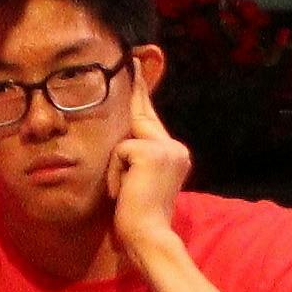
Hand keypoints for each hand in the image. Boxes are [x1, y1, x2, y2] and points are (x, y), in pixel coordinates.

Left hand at [105, 71, 192, 256]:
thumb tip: (123, 140)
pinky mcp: (151, 153)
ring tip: (127, 192)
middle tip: (133, 55)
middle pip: (142, 115)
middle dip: (137, 87)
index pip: (151, 119)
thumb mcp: (139, 180)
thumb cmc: (138, 215)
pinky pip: (119, 153)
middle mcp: (175, 147)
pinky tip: (127, 192)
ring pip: (123, 142)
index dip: (142, 94)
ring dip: (117, 170)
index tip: (136, 67)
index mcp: (173, 153)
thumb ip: (137, 157)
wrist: (148, 236)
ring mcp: (167, 148)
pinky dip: (115, 175)